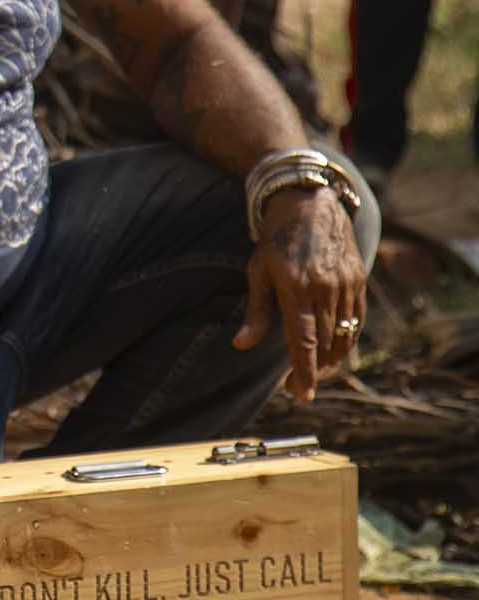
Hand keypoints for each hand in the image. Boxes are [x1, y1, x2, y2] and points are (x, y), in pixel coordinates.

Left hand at [234, 187, 366, 400]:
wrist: (310, 205)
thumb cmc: (275, 241)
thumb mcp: (257, 272)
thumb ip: (255, 311)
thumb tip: (240, 345)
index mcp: (296, 289)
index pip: (303, 341)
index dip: (303, 371)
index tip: (300, 394)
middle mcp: (325, 290)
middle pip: (325, 344)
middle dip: (313, 370)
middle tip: (295, 386)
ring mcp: (346, 286)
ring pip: (344, 336)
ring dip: (331, 360)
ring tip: (314, 372)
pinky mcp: (359, 281)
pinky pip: (357, 321)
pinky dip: (348, 340)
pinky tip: (335, 350)